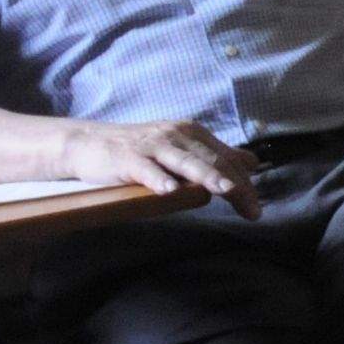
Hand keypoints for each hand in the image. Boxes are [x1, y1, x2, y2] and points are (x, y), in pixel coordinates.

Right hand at [55, 118, 260, 214]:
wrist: (88, 142)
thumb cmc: (139, 150)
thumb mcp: (180, 149)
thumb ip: (214, 156)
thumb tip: (251, 162)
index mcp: (193, 134)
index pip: (226, 159)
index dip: (244, 183)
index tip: (256, 208)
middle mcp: (177, 135)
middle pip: (213, 161)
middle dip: (236, 185)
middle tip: (253, 209)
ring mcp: (152, 145)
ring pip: (185, 161)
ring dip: (207, 175)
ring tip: (225, 190)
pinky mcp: (128, 157)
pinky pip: (146, 169)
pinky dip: (159, 179)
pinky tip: (170, 191)